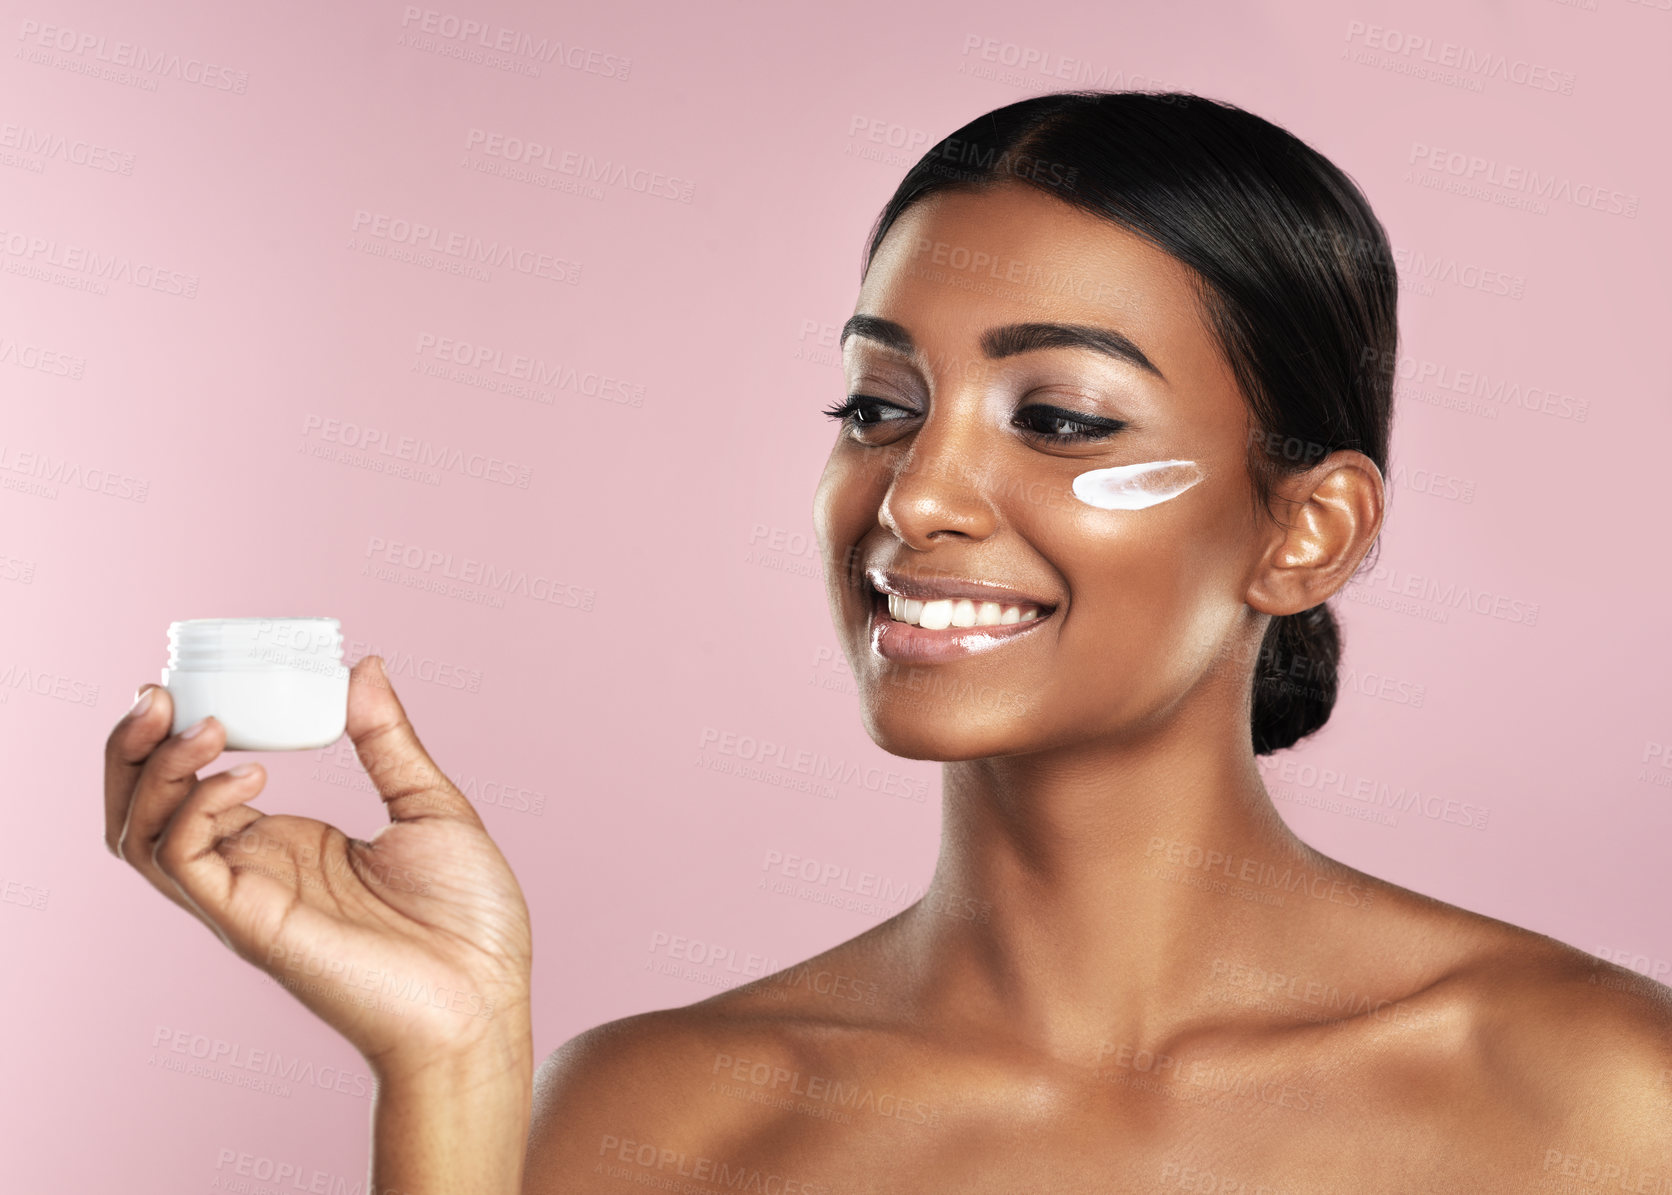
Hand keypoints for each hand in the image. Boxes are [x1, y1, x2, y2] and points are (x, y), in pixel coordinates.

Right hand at [104, 656, 532, 1078]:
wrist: (486, 996)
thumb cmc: (468, 919)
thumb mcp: (431, 805)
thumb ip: (387, 740)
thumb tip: (362, 667)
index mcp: (287, 844)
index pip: (194, 785)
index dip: (176, 736)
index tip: (195, 682)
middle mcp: (252, 870)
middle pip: (143, 810)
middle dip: (134, 748)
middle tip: (159, 693)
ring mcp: (245, 898)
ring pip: (142, 836)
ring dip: (151, 771)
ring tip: (200, 723)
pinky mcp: (252, 923)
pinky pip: (186, 860)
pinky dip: (197, 807)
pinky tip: (248, 774)